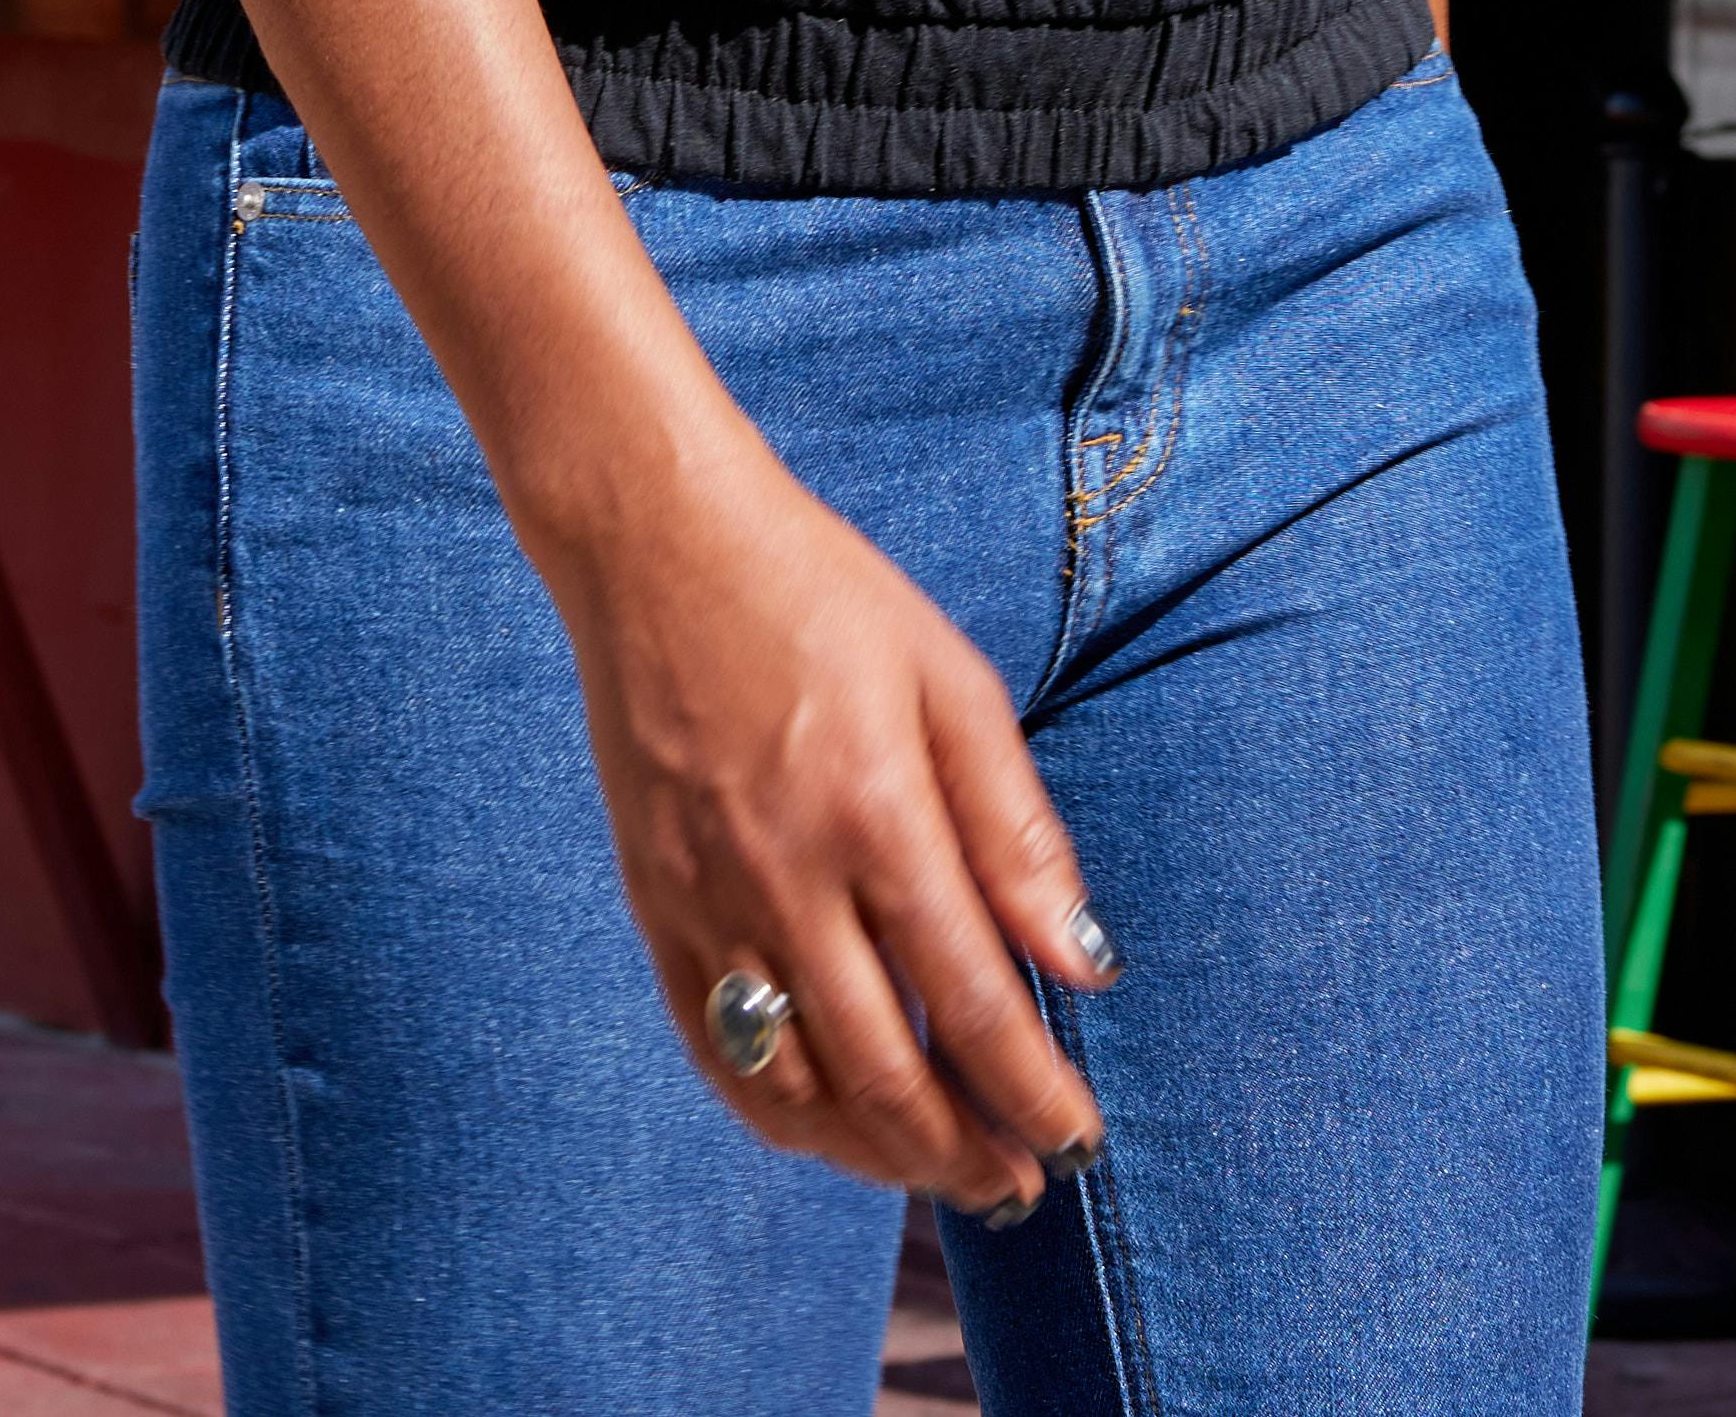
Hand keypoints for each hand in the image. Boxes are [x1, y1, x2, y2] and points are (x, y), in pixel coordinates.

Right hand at [542, 446, 1111, 1214]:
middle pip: (886, 1075)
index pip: (972, 1004)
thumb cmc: (823, 600)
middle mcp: (786, 878)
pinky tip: (834, 1129)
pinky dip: (782, 1113)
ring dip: (878, 1155)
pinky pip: (716, 1052)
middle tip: (1021, 1186)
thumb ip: (1017, 831)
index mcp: (877, 815)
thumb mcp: (952, 681)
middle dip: (964, 1154)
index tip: (1078, 1142)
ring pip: (797, 1087)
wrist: (657, 549)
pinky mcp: (652, 909)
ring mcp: (707, 903)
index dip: (1032, 1095)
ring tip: (942, 1174)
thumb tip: (1084, 961)